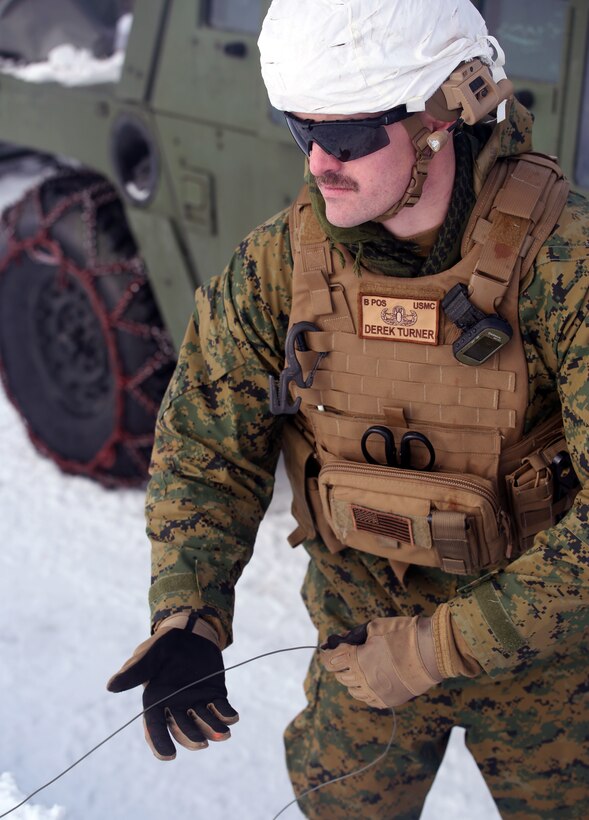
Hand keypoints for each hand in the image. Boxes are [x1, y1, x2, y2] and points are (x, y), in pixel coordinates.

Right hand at [107, 614, 238, 759]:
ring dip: (212, 731)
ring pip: (203, 723)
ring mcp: (196, 702)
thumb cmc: (162, 646)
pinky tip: (232, 717)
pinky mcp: (214, 695)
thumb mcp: (147, 655)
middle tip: (202, 743)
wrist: (189, 632)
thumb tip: (111, 686)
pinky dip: (227, 715)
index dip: (160, 743)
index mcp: (156, 701)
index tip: (168, 756)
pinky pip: (221, 710)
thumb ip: (133, 671)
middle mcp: (176, 707)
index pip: (155, 727)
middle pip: (182, 729)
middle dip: (191, 737)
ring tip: (223, 734)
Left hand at [320, 616, 441, 708]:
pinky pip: (367, 699)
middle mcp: (362, 681)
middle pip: (340, 676)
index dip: (327, 653)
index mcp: (356, 661)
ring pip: (352, 690)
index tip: (328, 648)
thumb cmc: (402, 634)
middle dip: (340, 664)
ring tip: (362, 666)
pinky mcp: (387, 701)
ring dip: (352, 678)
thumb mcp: (373, 627)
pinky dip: (365, 690)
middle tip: (347, 654)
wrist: (430, 652)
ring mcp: (375, 694)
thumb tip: (339, 640)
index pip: (330, 661)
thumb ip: (352, 635)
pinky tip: (373, 678)